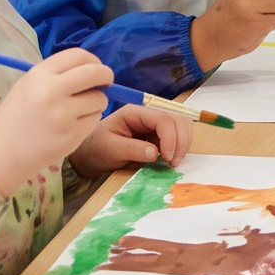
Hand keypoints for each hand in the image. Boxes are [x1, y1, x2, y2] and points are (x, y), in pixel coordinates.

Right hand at [0, 49, 116, 194]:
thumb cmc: (16, 117)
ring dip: (97, 102)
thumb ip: (58, 74)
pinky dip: (90, 119)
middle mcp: (52, 91)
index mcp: (39, 75)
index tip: (95, 68)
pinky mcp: (73, 135)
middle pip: (95, 73)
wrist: (2, 153)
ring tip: (79, 110)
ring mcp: (63, 114)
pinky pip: (95, 119)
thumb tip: (93, 69)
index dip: (93, 60)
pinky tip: (73, 125)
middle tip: (105, 83)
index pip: (78, 55)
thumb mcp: (29, 86)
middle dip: (106, 76)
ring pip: (100, 98)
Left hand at [69, 103, 193, 177]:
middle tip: (173, 162)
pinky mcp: (158, 134)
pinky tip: (170, 158)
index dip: (170, 137)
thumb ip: (132, 149)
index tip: (167, 158)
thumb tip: (155, 153)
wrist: (91, 154)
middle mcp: (148, 114)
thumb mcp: (111, 149)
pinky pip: (177, 136)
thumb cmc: (97, 149)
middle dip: (180, 140)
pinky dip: (179, 146)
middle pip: (177, 119)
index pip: (162, 118)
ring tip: (173, 161)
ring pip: (181, 126)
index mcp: (135, 112)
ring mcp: (155, 123)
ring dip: (183, 143)